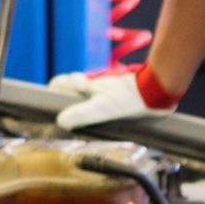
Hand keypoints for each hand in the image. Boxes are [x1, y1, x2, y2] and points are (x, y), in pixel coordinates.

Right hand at [49, 63, 181, 130]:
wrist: (156, 89)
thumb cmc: (129, 98)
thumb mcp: (102, 108)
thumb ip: (81, 114)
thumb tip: (60, 121)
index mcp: (85, 83)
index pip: (60, 83)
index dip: (52, 92)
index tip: (48, 105)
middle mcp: (93, 82)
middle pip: (72, 86)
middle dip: (66, 97)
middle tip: (65, 115)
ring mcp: (106, 85)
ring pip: (87, 90)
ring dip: (82, 100)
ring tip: (82, 117)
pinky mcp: (118, 90)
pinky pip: (101, 95)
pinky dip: (97, 102)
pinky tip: (103, 113)